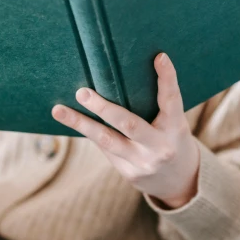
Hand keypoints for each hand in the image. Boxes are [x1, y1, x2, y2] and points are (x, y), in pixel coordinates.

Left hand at [52, 53, 199, 208]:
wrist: (181, 183)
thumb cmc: (171, 141)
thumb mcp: (174, 124)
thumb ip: (157, 107)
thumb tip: (119, 78)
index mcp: (176, 128)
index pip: (171, 100)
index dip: (167, 78)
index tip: (159, 57)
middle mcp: (160, 147)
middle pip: (129, 124)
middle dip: (103, 108)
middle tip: (81, 92)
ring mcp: (142, 162)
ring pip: (106, 140)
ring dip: (80, 123)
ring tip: (58, 110)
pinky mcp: (128, 173)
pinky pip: (105, 149)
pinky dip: (89, 132)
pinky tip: (72, 120)